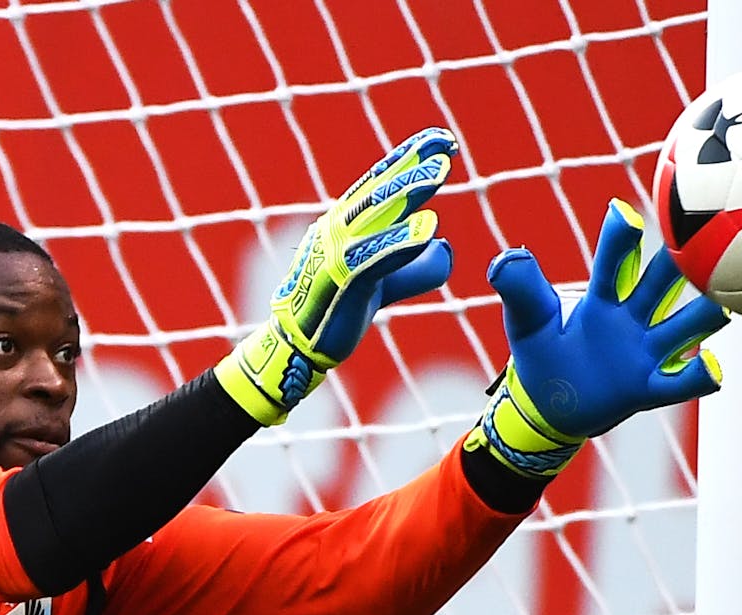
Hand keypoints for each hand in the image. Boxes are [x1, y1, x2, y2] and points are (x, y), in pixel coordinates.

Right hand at [216, 127, 457, 424]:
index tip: (443, 139)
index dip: (409, 158)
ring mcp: (335, 252)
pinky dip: (400, 240)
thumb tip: (445, 247)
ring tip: (440, 172)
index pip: (379, 183)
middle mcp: (336, 229)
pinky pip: (374, 256)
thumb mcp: (382, 283)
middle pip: (379, 189)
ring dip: (408, 190)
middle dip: (412, 164)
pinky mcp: (339, 280)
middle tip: (445, 145)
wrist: (296, 346)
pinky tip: (428, 229)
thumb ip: (413, 266)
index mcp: (344, 224)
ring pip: (375, 214)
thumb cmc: (336, 309)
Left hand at [465, 198, 727, 478]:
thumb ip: (521, 290)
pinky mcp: (648, 388)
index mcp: (600, 298)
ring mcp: (645, 352)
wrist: (548, 405)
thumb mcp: (527, 320)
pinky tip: (713, 369)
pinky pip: (680, 383)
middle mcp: (631, 318)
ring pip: (685, 326)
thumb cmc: (543, 350)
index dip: (619, 239)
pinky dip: (699, 376)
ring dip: (705, 314)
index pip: (613, 263)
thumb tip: (505, 258)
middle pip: (663, 283)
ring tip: (722, 304)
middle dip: (683, 260)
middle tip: (711, 232)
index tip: (624, 213)